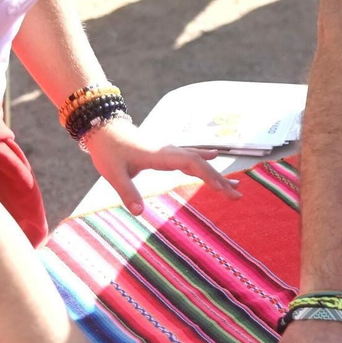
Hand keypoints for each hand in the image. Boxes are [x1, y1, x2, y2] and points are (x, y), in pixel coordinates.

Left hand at [86, 119, 241, 214]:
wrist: (103, 129)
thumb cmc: (109, 151)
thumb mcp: (114, 174)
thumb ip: (127, 192)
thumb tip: (139, 213)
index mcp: (162, 156)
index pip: (192, 164)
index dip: (209, 176)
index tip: (222, 190)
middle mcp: (171, 152)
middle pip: (202, 165)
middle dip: (220, 180)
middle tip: (238, 196)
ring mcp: (170, 151)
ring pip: (200, 161)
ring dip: (217, 174)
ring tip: (236, 185)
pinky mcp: (166, 153)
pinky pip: (191, 156)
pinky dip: (206, 158)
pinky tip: (217, 156)